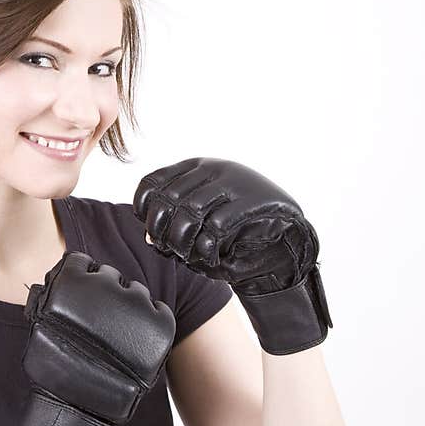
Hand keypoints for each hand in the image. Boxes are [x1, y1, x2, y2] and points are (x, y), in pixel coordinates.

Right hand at [7, 251, 175, 425]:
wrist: (83, 403)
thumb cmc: (55, 367)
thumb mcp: (41, 324)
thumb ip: (49, 298)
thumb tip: (52, 282)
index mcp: (73, 280)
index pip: (79, 262)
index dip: (79, 278)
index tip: (79, 296)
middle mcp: (106, 284)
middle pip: (108, 276)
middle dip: (104, 293)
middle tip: (98, 320)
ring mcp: (136, 302)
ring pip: (135, 292)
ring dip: (128, 307)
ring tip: (118, 336)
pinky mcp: (159, 322)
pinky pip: (159, 310)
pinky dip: (151, 321)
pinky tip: (138, 337)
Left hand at [133, 157, 332, 354]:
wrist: (280, 237)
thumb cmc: (232, 232)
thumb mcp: (198, 222)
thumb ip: (172, 225)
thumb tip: (149, 238)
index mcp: (193, 167)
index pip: (151, 184)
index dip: (144, 212)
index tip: (152, 234)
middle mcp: (211, 168)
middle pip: (167, 200)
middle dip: (163, 233)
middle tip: (171, 251)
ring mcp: (233, 181)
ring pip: (189, 213)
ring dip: (183, 244)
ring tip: (190, 257)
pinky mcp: (252, 200)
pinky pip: (217, 227)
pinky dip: (207, 249)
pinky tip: (211, 258)